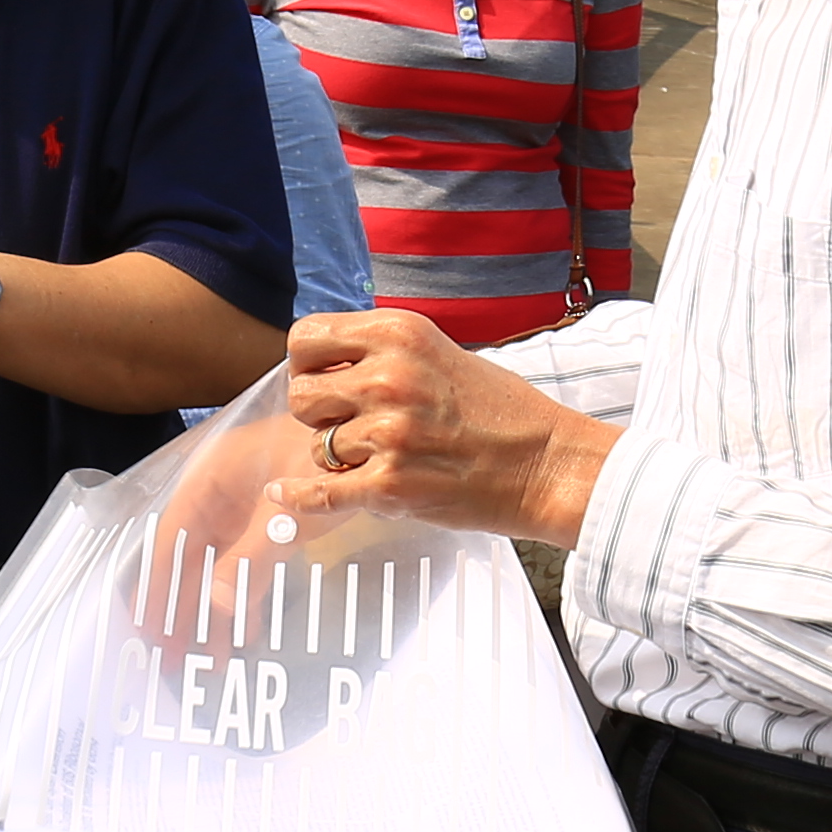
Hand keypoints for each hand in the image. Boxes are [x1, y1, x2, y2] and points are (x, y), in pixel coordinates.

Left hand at [274, 308, 614, 547]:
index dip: (308, 364)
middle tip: (350, 423)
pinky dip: (301, 497)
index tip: (325, 379)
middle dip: (318, 413)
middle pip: (300, 396)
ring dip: (340, 456)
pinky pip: (319, 492)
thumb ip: (379, 354)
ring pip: (317, 447)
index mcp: (397, 334)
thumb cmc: (500, 411)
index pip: (304, 339)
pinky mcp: (389, 485)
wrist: (547, 464)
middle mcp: (387, 378)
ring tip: (384, 455)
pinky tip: (285, 493)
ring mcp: (387, 434)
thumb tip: (318, 367)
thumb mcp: (437, 352)